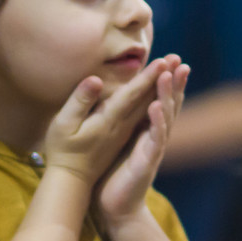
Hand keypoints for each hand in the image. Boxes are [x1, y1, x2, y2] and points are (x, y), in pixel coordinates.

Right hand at [41, 57, 169, 185]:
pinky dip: (154, 102)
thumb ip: (80, 101)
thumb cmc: (63, 151)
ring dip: (162, 89)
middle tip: (178, 59)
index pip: (133, 94)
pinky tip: (157, 96)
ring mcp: (124, 133)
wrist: (72, 182)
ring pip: (149, 108)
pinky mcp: (121, 137)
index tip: (164, 61)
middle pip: (148, 99)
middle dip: (162, 78)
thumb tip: (95, 79)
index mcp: (110, 121)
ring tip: (174, 73)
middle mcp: (123, 126)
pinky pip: (143, 116)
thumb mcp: (63, 125)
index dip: (148, 76)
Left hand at [96, 58, 188, 224]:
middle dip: (174, 83)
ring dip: (167, 96)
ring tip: (167, 76)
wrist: (113, 207)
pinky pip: (154, 140)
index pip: (158, 101)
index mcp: (144, 130)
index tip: (170, 59)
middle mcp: (152, 138)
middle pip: (167, 106)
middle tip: (179, 60)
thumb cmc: (113, 173)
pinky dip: (156, 123)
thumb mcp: (118, 142)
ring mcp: (152, 150)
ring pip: (164, 119)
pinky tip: (156, 107)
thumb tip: (124, 100)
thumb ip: (124, 122)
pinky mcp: (146, 163)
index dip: (165, 82)